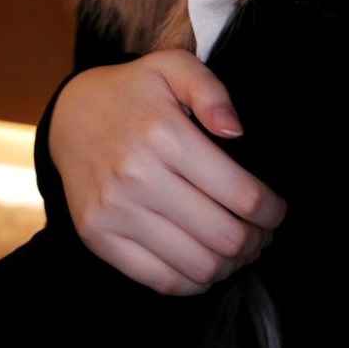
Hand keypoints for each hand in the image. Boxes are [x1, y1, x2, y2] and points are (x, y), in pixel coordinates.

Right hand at [48, 50, 285, 294]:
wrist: (71, 115)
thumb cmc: (134, 91)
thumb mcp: (173, 67)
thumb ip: (211, 91)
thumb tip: (236, 131)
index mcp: (165, 135)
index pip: (240, 194)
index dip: (270, 211)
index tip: (277, 210)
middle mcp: (137, 176)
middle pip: (224, 236)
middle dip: (256, 240)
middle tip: (262, 233)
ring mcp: (114, 211)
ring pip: (197, 266)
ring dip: (230, 264)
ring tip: (239, 248)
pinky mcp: (98, 236)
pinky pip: (160, 280)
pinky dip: (194, 281)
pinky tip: (205, 260)